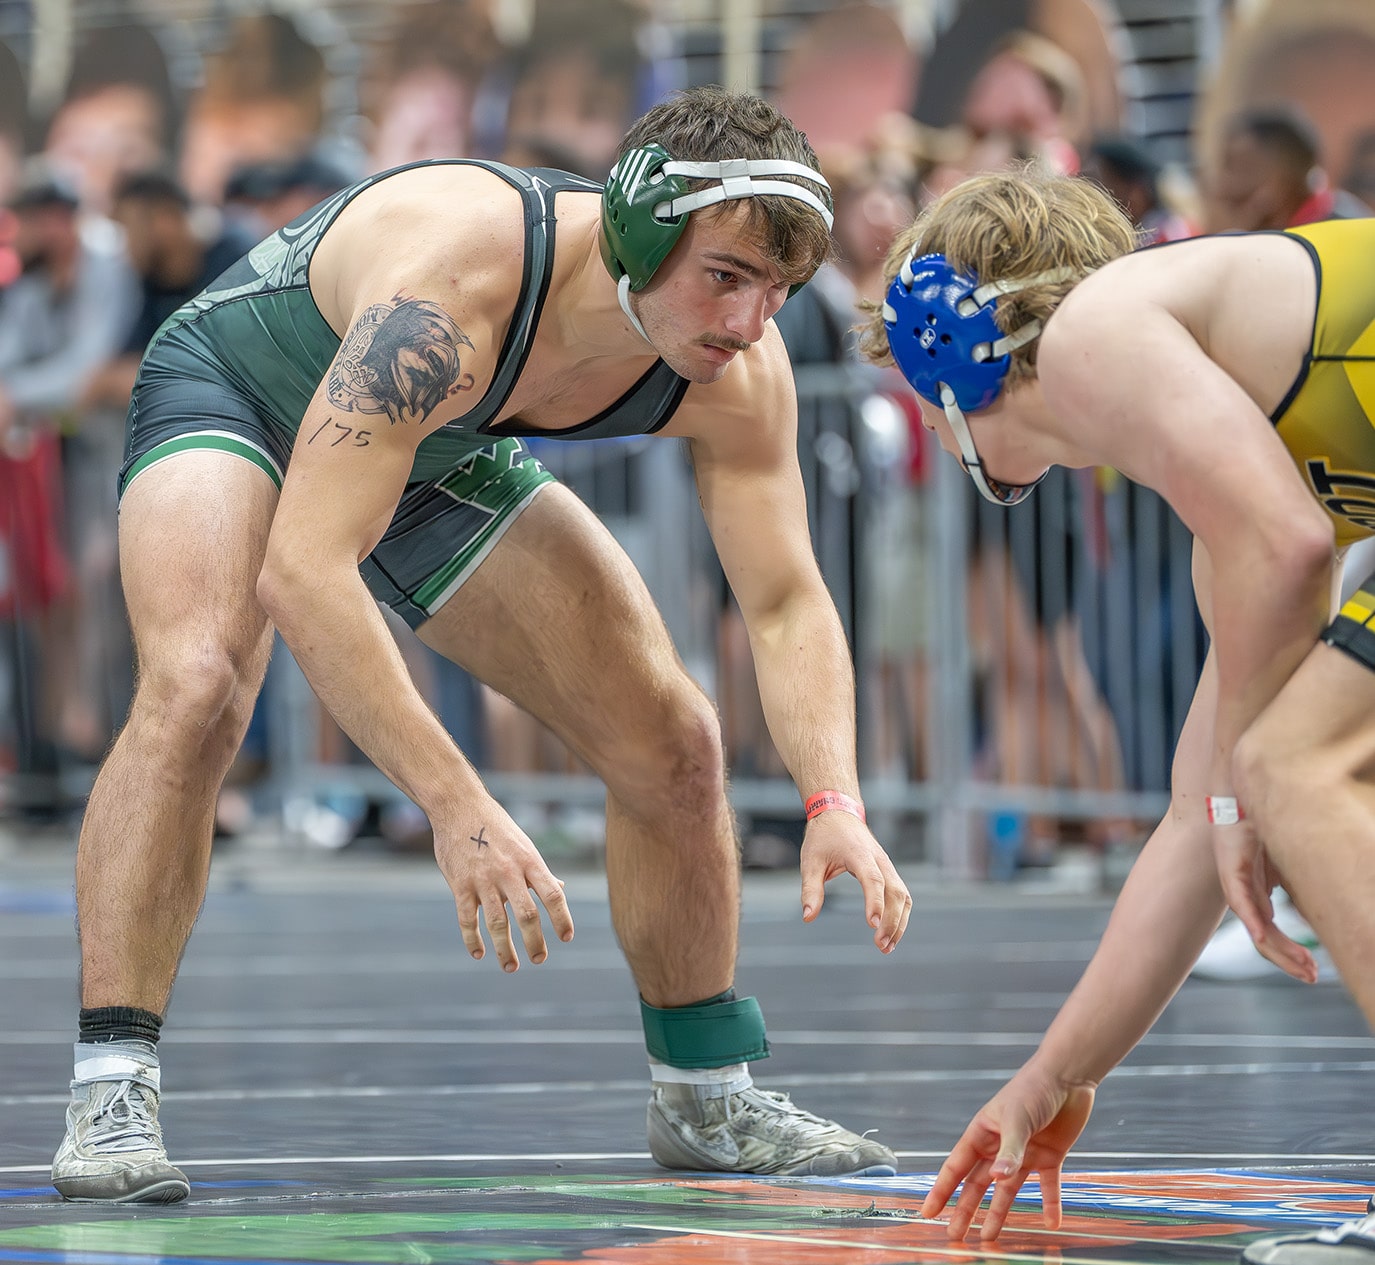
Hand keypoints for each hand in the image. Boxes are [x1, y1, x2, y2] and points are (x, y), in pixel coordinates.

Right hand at [433, 805, 573, 971]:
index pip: (553, 894)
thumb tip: (560, 888)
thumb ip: (539, 870)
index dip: (562, 917)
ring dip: (505, 949)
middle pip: (527, 914)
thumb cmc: (496, 826)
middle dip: (535, 941)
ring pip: (497, 923)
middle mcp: (509, 871)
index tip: (567, 937)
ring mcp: (483, 879)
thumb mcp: (524, 844)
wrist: (459, 806)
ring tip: (511, 967)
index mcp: (529, 860)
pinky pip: (467, 919)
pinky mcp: (460, 884)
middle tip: (540, 959)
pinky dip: (473, 939)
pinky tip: (479, 953)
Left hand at [799, 812, 911, 952]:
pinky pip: (902, 895)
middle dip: (892, 921)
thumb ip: (810, 889)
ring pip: (903, 896)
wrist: (838, 812)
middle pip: (895, 892)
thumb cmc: (823, 837)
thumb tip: (808, 917)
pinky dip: (900, 915)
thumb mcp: (810, 861)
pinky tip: (891, 933)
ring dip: (900, 922)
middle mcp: (879, 860)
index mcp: (859, 854)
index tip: (872, 924)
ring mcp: (887, 865)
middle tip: (881, 945)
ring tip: (887, 947)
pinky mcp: (888, 871)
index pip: (873, 879)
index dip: (875, 901)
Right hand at [921, 1066, 1095, 1240]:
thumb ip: (1010, 1151)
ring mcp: (1024, 1153)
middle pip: (977, 1184)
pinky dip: (1050, 1204)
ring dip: (999, 1213)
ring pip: (1007, 1191)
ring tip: (990, 1238)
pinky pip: (1047, 1187)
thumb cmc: (1033, 1090)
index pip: (956, 1167)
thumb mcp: (1017, 1119)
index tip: (927, 1212)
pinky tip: (1051, 1223)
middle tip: (955, 1236)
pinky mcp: (1049, 1157)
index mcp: (982, 1133)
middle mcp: (999, 1146)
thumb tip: (998, 1180)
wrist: (1067, 1077)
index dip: (941, 1191)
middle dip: (966, 1210)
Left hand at [1211, 818, 1316, 982]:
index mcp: (1257, 896)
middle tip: (1311, 977)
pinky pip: (1243, 904)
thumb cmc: (1258, 827)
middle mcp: (1245, 896)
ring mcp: (1237, 887)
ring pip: (1257, 930)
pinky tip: (1265, 938)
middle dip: (1290, 961)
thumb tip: (1304, 901)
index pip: (1273, 934)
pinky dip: (1255, 923)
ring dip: (1280, 951)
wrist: (1239, 798)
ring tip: (1302, 968)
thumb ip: (1287, 882)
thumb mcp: (1282, 862)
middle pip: (1266, 940)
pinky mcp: (1233, 872)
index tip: (1312, 970)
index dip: (1291, 954)